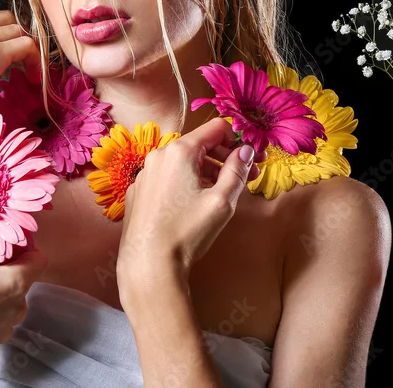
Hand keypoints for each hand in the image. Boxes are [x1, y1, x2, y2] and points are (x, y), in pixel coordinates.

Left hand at [116, 117, 261, 283]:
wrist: (148, 263)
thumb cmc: (186, 232)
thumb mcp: (222, 201)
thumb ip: (237, 171)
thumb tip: (246, 150)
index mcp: (180, 151)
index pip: (216, 128)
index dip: (239, 140)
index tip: (254, 157)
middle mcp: (159, 155)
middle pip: (199, 144)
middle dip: (226, 157)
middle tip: (248, 175)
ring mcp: (145, 173)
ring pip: (183, 161)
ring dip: (207, 170)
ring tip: (224, 191)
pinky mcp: (138, 191)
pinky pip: (167, 176)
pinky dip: (186, 182)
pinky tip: (195, 203)